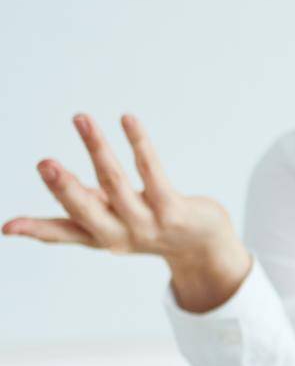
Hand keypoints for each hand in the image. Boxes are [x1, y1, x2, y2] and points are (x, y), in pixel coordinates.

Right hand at [3, 113, 250, 312]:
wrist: (204, 246)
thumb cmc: (148, 227)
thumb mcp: (108, 225)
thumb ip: (71, 216)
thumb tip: (11, 227)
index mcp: (99, 236)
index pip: (63, 233)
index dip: (35, 229)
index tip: (7, 227)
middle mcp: (121, 233)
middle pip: (88, 209)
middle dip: (65, 187)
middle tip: (44, 163)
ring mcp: (148, 223)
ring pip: (117, 182)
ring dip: (97, 148)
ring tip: (81, 119)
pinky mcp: (174, 209)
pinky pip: (153, 171)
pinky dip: (139, 144)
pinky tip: (127, 120)